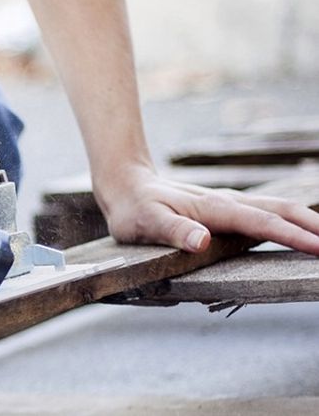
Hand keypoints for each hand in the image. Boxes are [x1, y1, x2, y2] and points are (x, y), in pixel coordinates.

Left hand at [98, 164, 318, 255]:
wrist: (125, 183)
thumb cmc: (133, 208)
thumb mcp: (144, 222)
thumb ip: (173, 231)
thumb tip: (201, 241)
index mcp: (213, 209)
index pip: (260, 223)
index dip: (291, 236)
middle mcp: (226, 202)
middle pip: (279, 210)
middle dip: (312, 226)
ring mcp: (228, 204)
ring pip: (276, 208)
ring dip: (306, 221)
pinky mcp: (226, 209)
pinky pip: (266, 213)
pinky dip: (291, 219)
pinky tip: (301, 229)